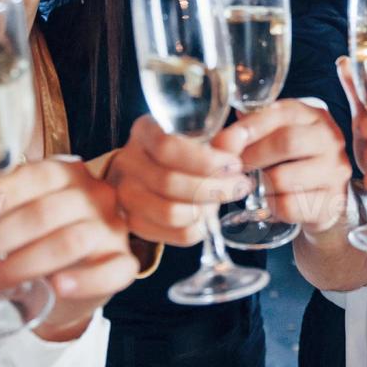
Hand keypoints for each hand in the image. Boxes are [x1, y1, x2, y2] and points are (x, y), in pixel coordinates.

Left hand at [0, 157, 139, 340]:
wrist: (70, 285)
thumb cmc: (40, 239)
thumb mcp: (13, 215)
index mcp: (67, 174)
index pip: (36, 175)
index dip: (3, 192)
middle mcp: (94, 195)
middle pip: (43, 213)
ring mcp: (112, 229)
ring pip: (68, 242)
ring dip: (19, 266)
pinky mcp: (124, 263)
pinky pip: (109, 271)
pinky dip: (82, 280)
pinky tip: (57, 287)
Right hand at [108, 116, 251, 246]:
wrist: (147, 175)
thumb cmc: (179, 154)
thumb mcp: (198, 140)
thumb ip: (219, 142)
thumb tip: (237, 138)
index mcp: (143, 132)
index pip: (166, 147)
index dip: (205, 160)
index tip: (234, 164)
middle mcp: (127, 162)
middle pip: (170, 183)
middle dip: (215, 188)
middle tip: (240, 185)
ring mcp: (125, 195)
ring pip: (171, 212)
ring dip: (207, 210)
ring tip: (222, 200)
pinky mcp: (134, 223)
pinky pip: (176, 234)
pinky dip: (201, 227)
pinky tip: (208, 215)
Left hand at [211, 99, 350, 230]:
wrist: (321, 197)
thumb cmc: (291, 161)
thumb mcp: (276, 136)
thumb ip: (252, 130)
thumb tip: (221, 142)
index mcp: (313, 115)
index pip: (279, 114)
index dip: (247, 129)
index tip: (222, 143)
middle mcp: (330, 139)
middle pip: (286, 143)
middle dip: (251, 156)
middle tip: (232, 168)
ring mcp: (335, 171)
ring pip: (283, 178)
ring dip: (257, 184)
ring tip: (249, 186)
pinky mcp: (332, 202)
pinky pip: (289, 206)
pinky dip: (270, 206)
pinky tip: (266, 202)